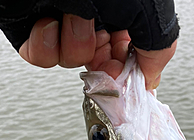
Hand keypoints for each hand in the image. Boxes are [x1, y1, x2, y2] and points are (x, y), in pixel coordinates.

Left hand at [19, 14, 175, 89]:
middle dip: (102, 64)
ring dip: (75, 45)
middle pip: (101, 61)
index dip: (128, 68)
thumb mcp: (146, 9)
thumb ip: (158, 46)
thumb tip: (152, 77)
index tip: (127, 75)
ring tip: (73, 16)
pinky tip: (49, 23)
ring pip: (73, 60)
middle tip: (103, 58)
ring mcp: (64, 21)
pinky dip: (45, 47)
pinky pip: (42, 57)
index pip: (129, 52)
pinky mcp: (35, 29)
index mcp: (122, 9)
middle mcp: (93, 14)